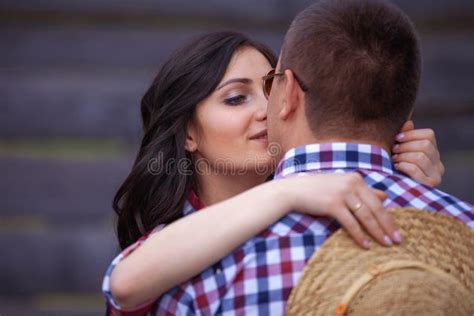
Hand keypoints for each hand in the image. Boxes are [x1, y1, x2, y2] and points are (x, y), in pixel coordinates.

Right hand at [282, 173, 400, 248]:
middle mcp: (352, 184)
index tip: (396, 230)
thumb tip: (385, 196)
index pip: (377, 200)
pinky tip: (366, 245)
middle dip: (388, 226)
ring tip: (386, 244)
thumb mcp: (342, 186)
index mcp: (356, 178)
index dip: (388, 217)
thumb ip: (363, 191)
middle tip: (397, 241)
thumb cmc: (316, 189)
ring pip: (366, 216)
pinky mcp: (333, 204)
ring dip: (377, 232)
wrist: (292, 190)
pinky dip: (360, 236)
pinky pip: (351, 223)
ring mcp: (343, 193)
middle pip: (375, 208)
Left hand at [392, 120, 444, 186]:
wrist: (392, 191)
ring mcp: (436, 176)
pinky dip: (403, 165)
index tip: (397, 138)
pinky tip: (396, 167)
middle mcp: (438, 165)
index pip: (429, 135)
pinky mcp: (428, 185)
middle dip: (405, 146)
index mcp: (433, 154)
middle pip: (425, 145)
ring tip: (393, 159)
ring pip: (420, 156)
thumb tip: (408, 122)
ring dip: (403, 156)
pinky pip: (415, 169)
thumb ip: (404, 137)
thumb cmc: (393, 169)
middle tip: (393, 150)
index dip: (411, 134)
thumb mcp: (398, 152)